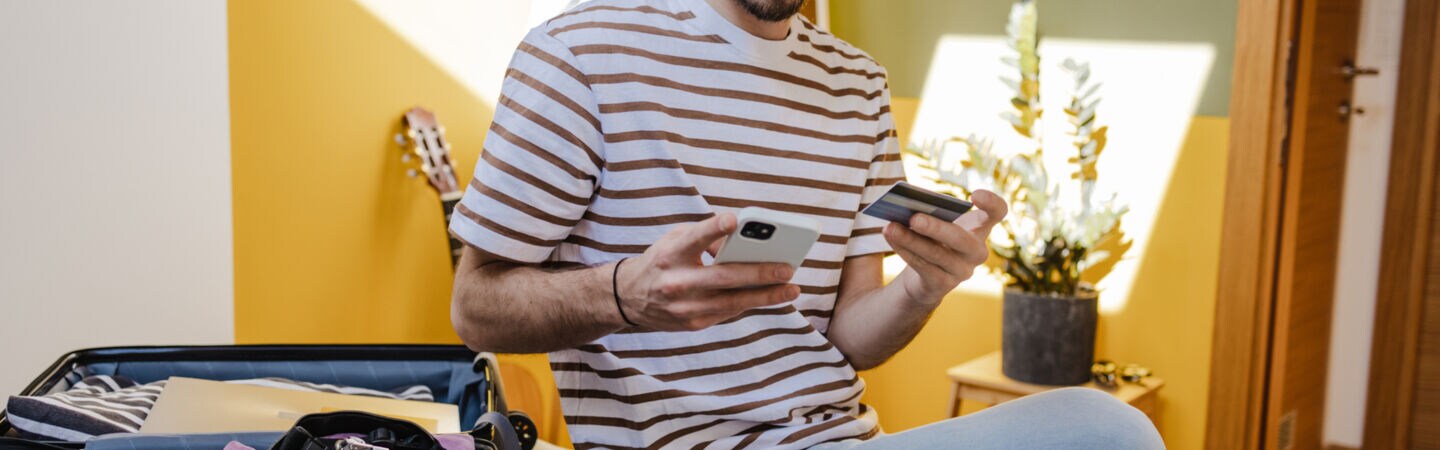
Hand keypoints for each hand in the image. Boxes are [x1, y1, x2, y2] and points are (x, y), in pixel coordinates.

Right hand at [614, 213, 800, 330]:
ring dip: (766, 296)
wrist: (628, 298)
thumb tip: (746, 242)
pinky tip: (772, 296)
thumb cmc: (661, 261)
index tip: (734, 219)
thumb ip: (706, 238)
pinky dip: (751, 302)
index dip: (714, 228)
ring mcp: (685, 307)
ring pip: (733, 301)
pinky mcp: (693, 323)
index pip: (694, 238)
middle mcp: (676, 282)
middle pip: (723, 276)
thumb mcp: (675, 241)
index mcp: (670, 254)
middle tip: (787, 268)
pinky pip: (729, 312)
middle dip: (759, 273)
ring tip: (792, 289)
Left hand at [883, 190, 1007, 304]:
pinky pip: (923, 267)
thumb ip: (927, 212)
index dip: (992, 203)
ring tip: (890, 227)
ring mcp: (962, 271)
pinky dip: (905, 251)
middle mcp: (977, 252)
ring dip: (911, 240)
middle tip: (913, 217)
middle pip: (963, 240)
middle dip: (937, 228)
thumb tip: (905, 206)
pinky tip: (891, 237)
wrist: (925, 277)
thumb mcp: (934, 223)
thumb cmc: (931, 239)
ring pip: (936, 254)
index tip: (974, 194)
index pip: (998, 213)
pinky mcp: (943, 285)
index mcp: (979, 228)